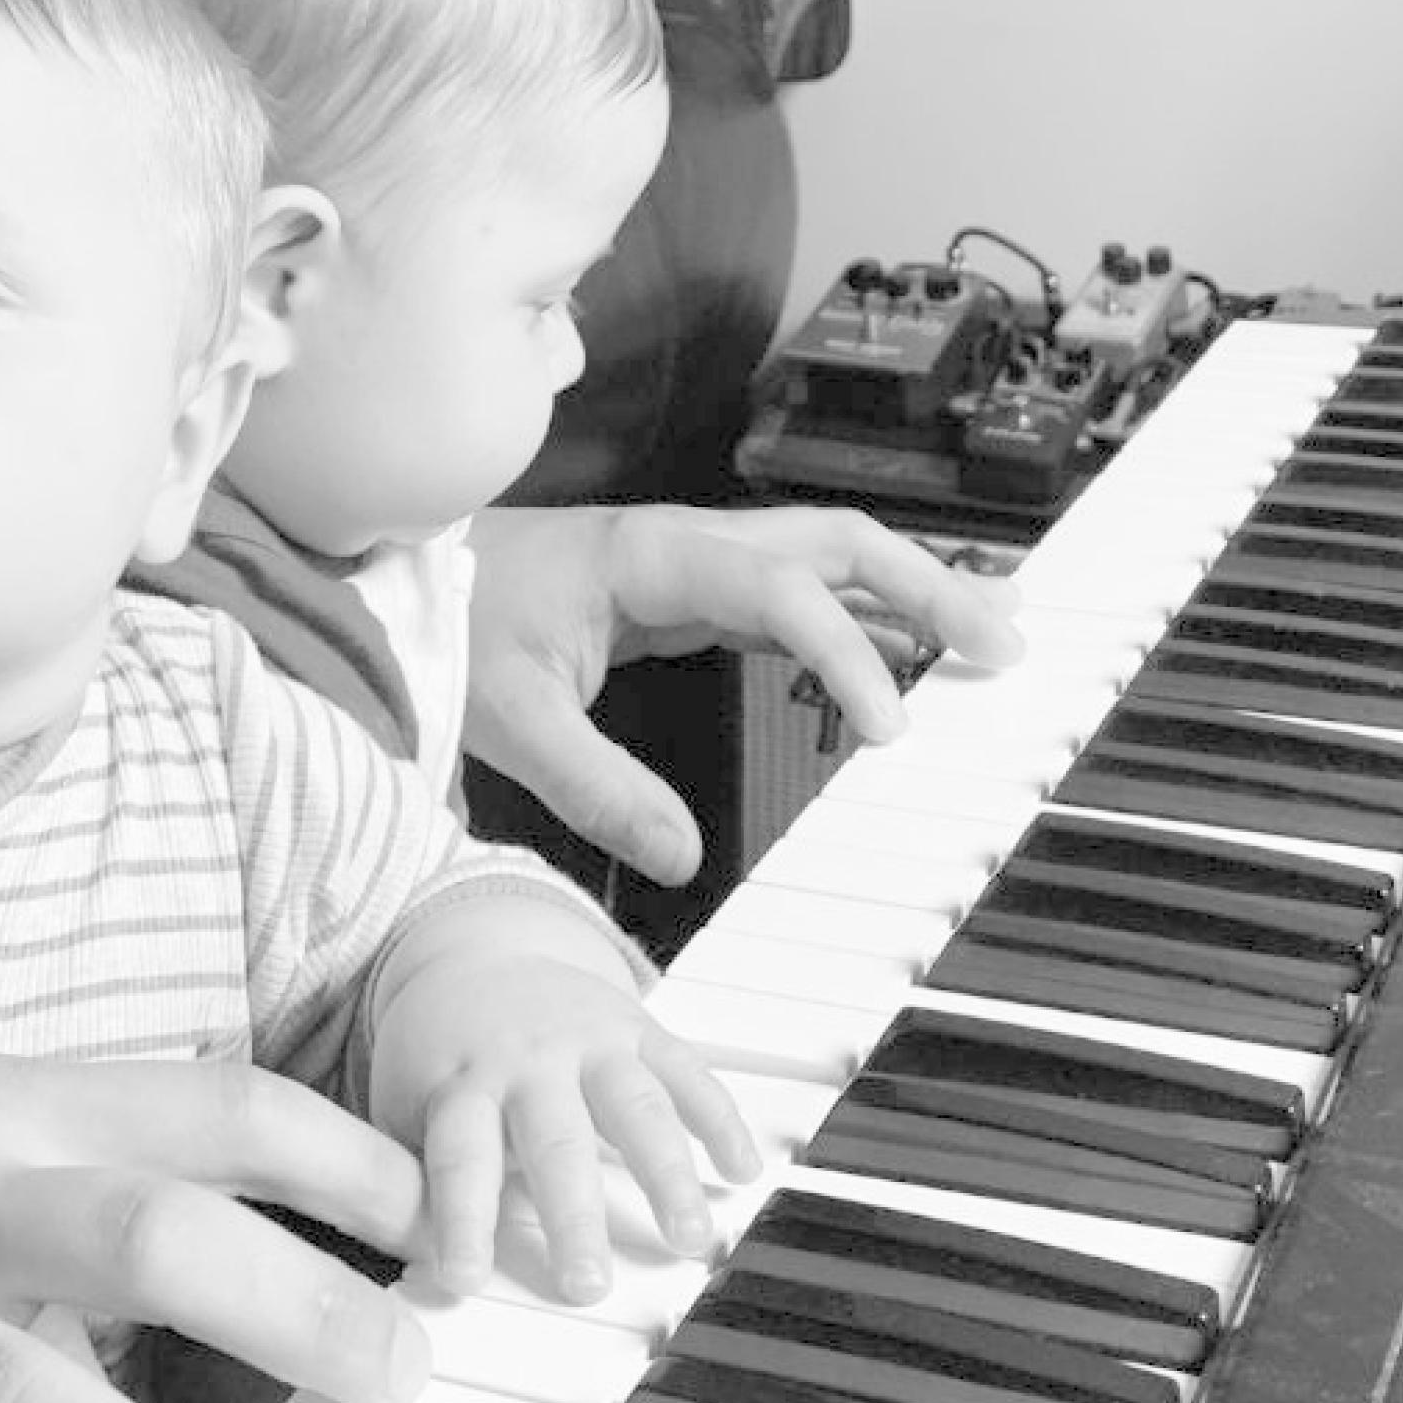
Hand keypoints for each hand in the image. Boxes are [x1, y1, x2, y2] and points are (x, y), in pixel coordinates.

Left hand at [364, 915, 757, 1304]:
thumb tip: (424, 1272)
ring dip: (666, 1173)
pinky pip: (686, 1072)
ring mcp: (589, 1040)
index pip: (459, 1157)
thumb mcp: (407, 1110)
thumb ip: (420, 1181)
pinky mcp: (638, 1028)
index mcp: (460, 1084)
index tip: (466, 1280)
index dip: (462, 1218)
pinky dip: (719, 1120)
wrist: (475, 954)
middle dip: (575, 1216)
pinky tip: (743, 1170)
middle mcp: (528, 1060)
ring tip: (689, 1238)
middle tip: (588, 1286)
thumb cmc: (439, 1057)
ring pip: (635, 1106)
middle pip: (555, 1140)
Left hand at [465, 502, 1025, 883]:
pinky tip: (904, 651)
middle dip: (927, 586)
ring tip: (990, 636)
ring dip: (911, 590)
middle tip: (1002, 647)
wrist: (400, 586)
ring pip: (828, 558)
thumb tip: (685, 859)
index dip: (846, 653)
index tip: (889, 730)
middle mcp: (688, 543)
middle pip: (836, 542)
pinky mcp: (690, 588)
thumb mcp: (510, 717)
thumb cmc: (449, 631)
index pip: (781, 590)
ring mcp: (695, 560)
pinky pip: (798, 592)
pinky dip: (863, 615)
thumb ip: (596, 788)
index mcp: (651, 556)